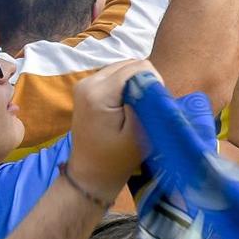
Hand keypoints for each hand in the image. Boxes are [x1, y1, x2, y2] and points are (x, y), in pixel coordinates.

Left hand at [66, 59, 150, 194]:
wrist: (90, 174)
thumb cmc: (116, 159)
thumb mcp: (137, 133)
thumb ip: (145, 101)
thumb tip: (152, 81)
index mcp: (99, 93)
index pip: (139, 68)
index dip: (153, 82)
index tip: (154, 105)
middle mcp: (88, 82)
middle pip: (129, 64)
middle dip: (144, 81)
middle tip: (147, 107)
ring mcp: (84, 83)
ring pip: (122, 68)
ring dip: (135, 83)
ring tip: (136, 107)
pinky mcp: (86, 88)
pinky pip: (114, 75)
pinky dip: (125, 85)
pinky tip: (126, 105)